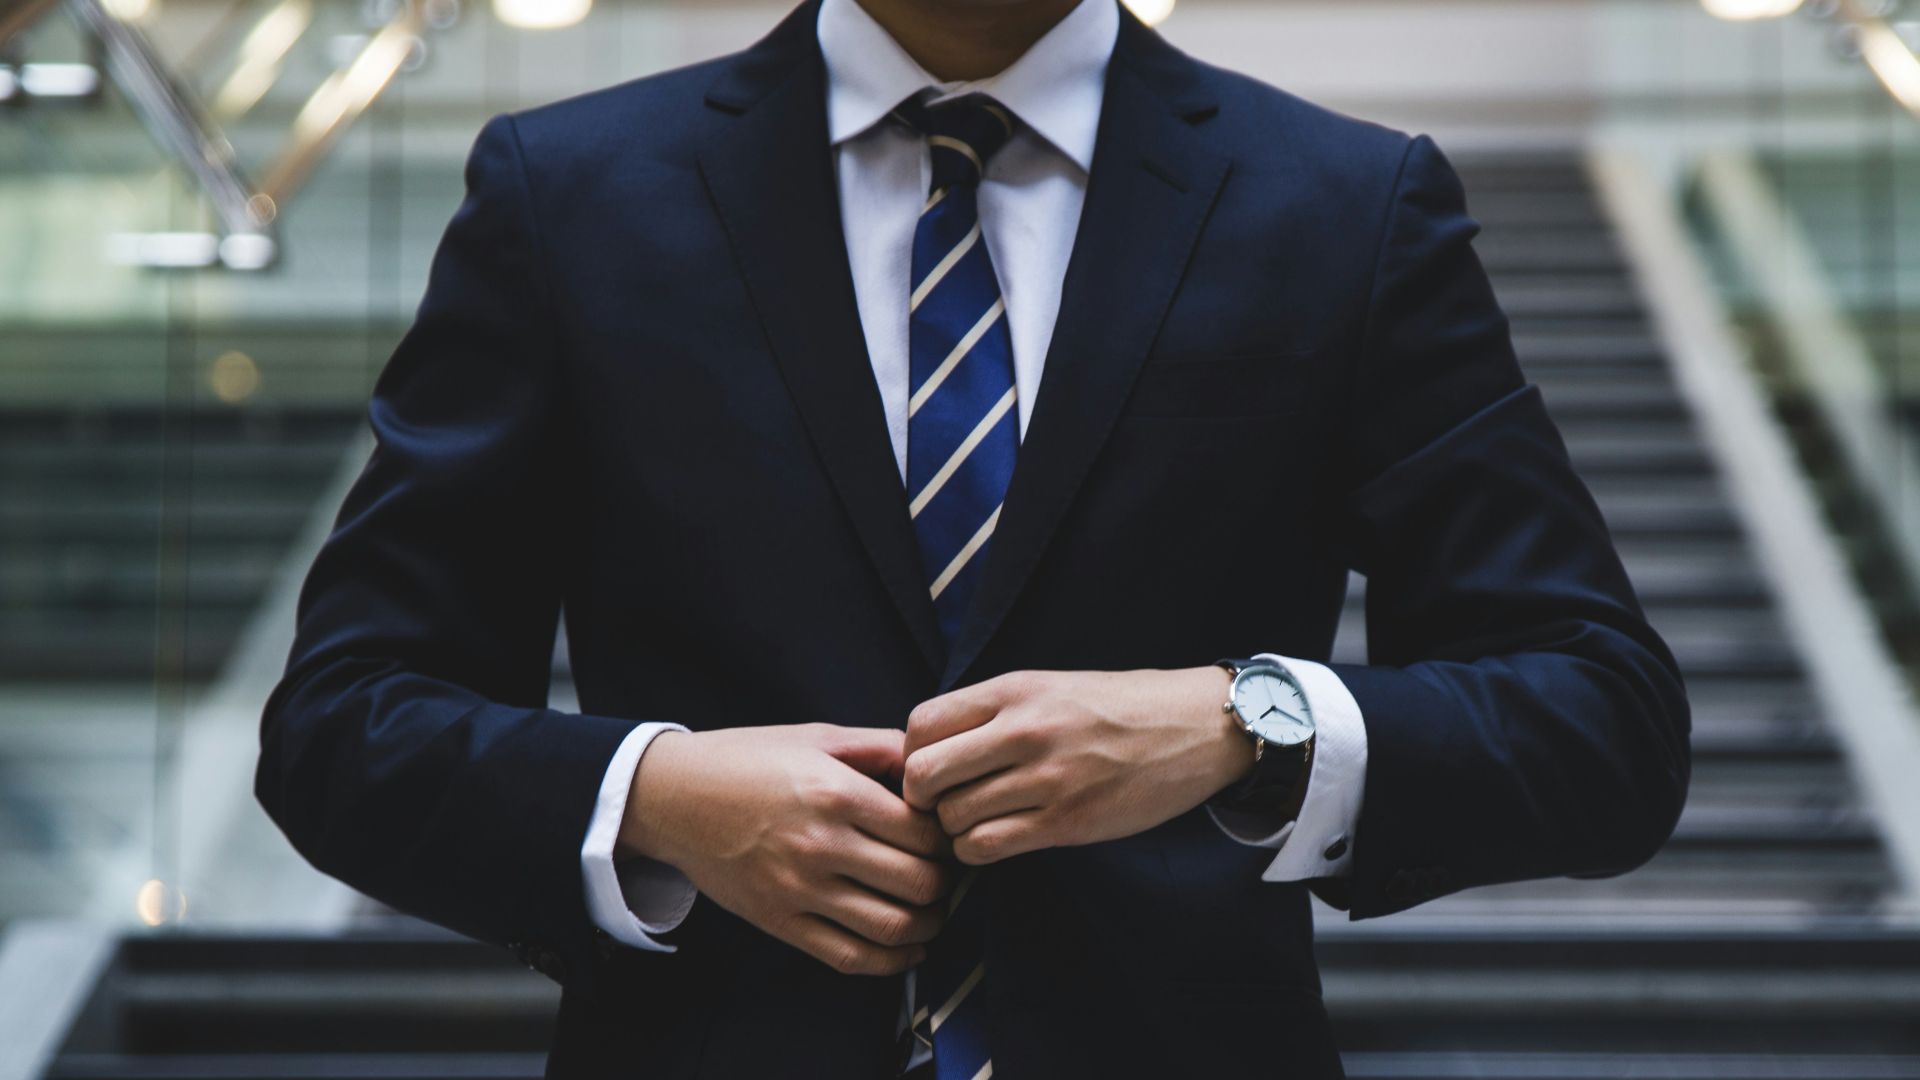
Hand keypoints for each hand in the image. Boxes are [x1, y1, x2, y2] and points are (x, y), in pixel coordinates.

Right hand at [619, 723, 955, 974]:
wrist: (673, 797)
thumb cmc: (748, 760)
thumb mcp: (817, 736)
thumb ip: (880, 747)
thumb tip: (932, 763)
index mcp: (836, 793)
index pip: (924, 833)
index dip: (948, 838)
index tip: (947, 836)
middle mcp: (821, 844)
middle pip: (918, 882)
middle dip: (945, 883)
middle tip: (947, 874)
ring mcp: (799, 889)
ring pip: (892, 927)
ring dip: (928, 925)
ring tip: (933, 911)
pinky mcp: (779, 921)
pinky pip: (848, 956)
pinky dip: (891, 962)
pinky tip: (908, 949)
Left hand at [901, 668, 1253, 864]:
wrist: (1194, 727)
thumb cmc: (1117, 708)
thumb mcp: (1049, 687)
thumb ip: (992, 712)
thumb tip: (929, 747)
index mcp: (1014, 690)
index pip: (920, 724)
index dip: (911, 754)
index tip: (932, 768)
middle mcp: (1024, 730)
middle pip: (923, 775)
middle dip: (922, 798)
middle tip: (942, 803)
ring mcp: (1046, 779)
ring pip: (952, 818)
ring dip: (953, 828)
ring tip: (977, 821)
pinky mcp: (1067, 821)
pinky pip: (986, 846)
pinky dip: (977, 850)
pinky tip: (996, 839)